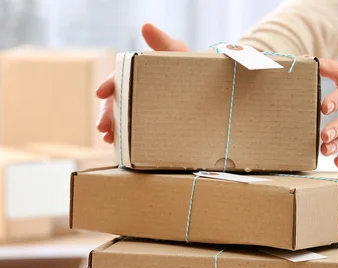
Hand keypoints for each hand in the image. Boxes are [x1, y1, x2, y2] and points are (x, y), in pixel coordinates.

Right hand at [96, 23, 189, 143]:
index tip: (101, 92)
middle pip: (115, 104)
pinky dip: (125, 141)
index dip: (108, 85)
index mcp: (138, 76)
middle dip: (106, 115)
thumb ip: (163, 43)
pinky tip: (121, 147)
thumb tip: (146, 26)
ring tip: (109, 138)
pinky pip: (135, 135)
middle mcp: (136, 94)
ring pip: (121, 120)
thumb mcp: (178, 55)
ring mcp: (142, 111)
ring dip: (112, 130)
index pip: (118, 79)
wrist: (212, 90)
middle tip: (103, 126)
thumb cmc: (192, 69)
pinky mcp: (151, 127)